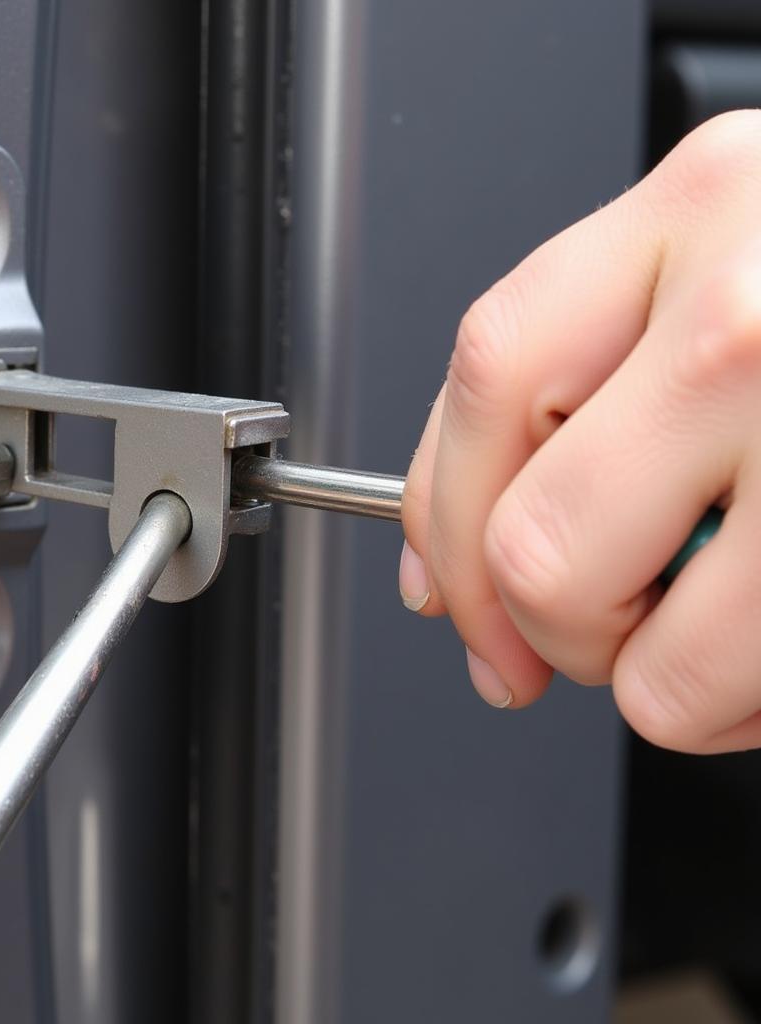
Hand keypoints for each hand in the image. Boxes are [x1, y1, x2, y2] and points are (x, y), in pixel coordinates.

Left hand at [400, 109, 760, 753]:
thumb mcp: (707, 274)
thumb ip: (561, 394)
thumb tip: (441, 574)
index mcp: (693, 211)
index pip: (489, 380)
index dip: (444, 524)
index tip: (451, 599)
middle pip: (538, 546)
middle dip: (549, 626)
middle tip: (604, 617)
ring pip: (649, 668)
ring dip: (657, 681)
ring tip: (710, 624)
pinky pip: (751, 697)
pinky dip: (741, 704)